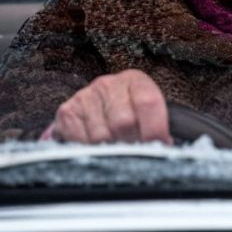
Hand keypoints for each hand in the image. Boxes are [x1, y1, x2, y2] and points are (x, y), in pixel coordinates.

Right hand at [41, 69, 171, 144]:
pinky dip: (90, 151)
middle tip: (134, 151)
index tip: (159, 145)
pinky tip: (97, 148)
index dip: (155, 129)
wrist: (100, 110)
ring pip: (101, 136)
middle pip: (123, 122)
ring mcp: (85, 96)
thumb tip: (164, 146)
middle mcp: (109, 84)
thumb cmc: (130, 114)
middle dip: (131, 143)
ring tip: (116, 150)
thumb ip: (157, 126)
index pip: (148, 102)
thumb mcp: (149, 113)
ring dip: (110, 150)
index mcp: (136, 80)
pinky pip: (79, 141)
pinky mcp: (67, 112)